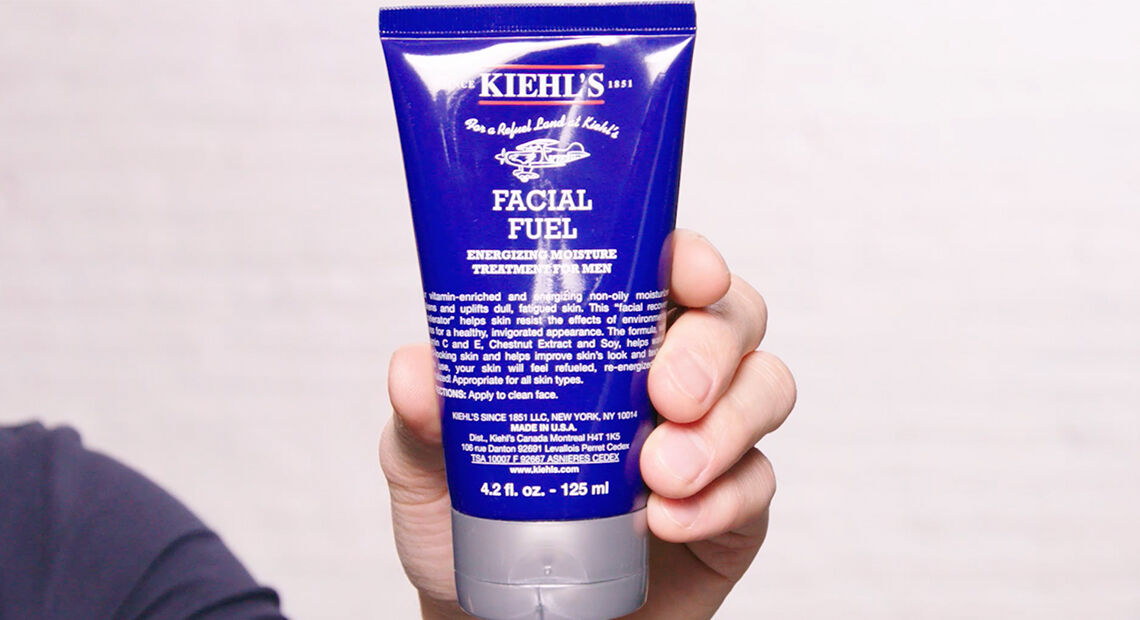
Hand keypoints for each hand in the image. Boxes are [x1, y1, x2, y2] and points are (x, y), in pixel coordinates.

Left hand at [380, 230, 795, 618]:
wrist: (512, 619)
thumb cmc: (477, 525)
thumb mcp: (430, 469)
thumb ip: (422, 422)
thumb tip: (413, 372)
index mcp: (605, 336)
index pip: (665, 268)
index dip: (690, 256)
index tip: (687, 274)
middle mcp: (667, 372)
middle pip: (733, 318)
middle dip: (711, 347)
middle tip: (667, 394)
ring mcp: (710, 437)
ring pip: (766, 388)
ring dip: (725, 426)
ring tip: (662, 474)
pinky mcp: (733, 507)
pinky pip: (759, 483)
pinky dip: (723, 498)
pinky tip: (670, 521)